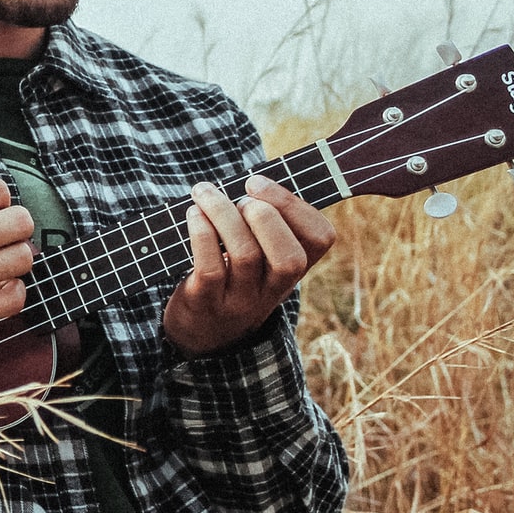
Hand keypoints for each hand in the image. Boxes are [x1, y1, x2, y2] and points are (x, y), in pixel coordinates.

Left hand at [162, 173, 335, 356]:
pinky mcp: (206, 303)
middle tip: (239, 198)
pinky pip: (210, 268)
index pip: (320, 239)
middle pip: (289, 257)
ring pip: (245, 255)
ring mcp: (241, 300)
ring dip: (223, 214)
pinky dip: (202, 234)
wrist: (200, 333)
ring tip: (204, 194)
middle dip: (265, 215)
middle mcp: (273, 289)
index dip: (295, 205)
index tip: (258, 183)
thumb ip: (263, 223)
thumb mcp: (258, 258)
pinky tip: (193, 215)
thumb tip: (253, 179)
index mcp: (292, 269)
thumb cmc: (229, 276)